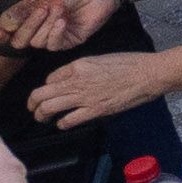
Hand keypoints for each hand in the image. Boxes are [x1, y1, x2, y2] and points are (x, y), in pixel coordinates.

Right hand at [0, 0, 123, 53]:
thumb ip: (24, 11)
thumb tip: (3, 22)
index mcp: (30, 18)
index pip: (9, 31)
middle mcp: (38, 30)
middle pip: (19, 41)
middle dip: (27, 27)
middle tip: (41, 10)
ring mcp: (52, 38)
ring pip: (36, 42)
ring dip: (46, 25)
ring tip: (59, 10)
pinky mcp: (67, 42)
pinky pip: (53, 44)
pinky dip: (55, 32)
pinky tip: (63, 21)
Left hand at [28, 52, 165, 129]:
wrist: (148, 74)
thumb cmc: (130, 64)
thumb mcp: (100, 59)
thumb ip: (82, 69)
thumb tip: (71, 79)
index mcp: (77, 65)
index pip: (50, 78)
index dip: (47, 87)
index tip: (50, 92)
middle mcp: (76, 81)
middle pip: (41, 94)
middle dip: (33, 103)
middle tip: (33, 108)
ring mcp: (84, 97)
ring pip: (49, 108)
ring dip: (41, 115)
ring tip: (42, 118)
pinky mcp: (95, 110)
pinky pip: (68, 120)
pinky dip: (61, 124)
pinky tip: (63, 124)